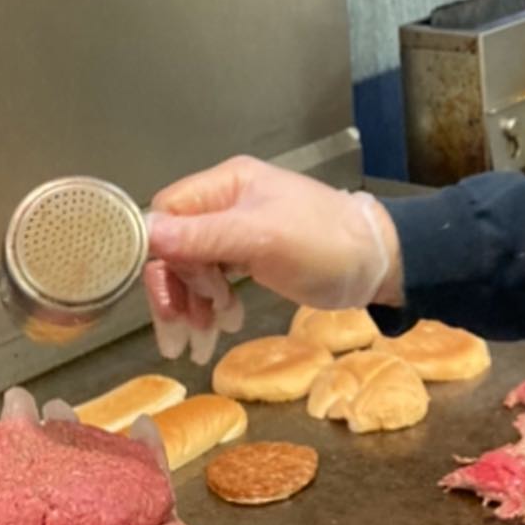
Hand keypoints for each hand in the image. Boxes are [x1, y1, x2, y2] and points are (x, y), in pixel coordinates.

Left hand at [0, 389, 233, 524]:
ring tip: (65, 405)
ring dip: (77, 433)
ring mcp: (110, 523)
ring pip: (90, 465)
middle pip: (41, 472)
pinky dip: (144, 447)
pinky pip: (147, 471)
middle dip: (27, 432)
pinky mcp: (151, 513)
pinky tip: (140, 424)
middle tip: (19, 398)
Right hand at [144, 157, 402, 360]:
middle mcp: (227, 201)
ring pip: (193, 267)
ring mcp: (239, 229)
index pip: (168, 213)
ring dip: (193, 305)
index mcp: (227, 183)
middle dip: (176, 290)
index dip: (160, 255)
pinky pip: (215, 279)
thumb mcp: (261, 239)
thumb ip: (203, 238)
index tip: (164, 296)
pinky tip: (224, 326)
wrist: (377, 262)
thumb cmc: (324, 243)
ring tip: (201, 341)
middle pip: (177, 245)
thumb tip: (147, 235)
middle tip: (179, 333)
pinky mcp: (251, 254)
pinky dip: (213, 305)